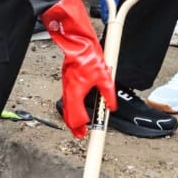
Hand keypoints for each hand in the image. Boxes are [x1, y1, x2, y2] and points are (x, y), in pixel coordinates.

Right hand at [41, 0, 116, 137]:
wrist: (78, 42)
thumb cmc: (88, 56)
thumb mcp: (104, 77)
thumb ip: (108, 94)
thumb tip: (111, 106)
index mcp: (76, 92)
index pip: (76, 117)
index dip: (81, 128)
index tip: (85, 135)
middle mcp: (69, 91)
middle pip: (68, 116)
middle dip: (75, 127)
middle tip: (81, 134)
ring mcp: (66, 86)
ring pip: (67, 108)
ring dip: (73, 118)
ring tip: (79, 125)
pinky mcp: (67, 82)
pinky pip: (67, 100)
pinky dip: (71, 108)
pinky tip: (77, 108)